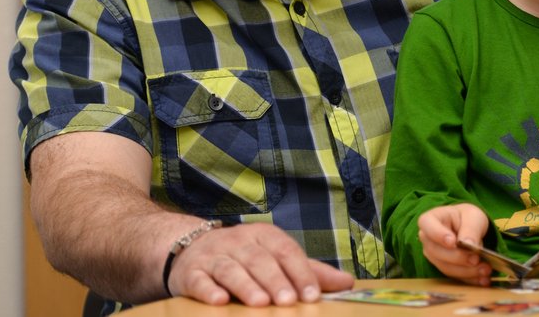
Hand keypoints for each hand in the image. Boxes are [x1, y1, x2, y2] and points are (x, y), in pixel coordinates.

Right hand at [165, 222, 353, 306]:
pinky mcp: (190, 272)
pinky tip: (220, 300)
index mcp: (264, 235)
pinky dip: (209, 290)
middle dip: (275, 280)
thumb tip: (348, 283)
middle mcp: (239, 241)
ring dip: (245, 285)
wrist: (191, 248)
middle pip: (259, 260)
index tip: (312, 295)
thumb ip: (310, 271)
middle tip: (288, 301)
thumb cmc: (246, 256)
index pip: (286, 251)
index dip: (300, 272)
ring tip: (260, 303)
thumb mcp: (278, 258)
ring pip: (230, 269)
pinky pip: (199, 280)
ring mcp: (213, 256)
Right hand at [418, 204, 491, 285]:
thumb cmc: (467, 218)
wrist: (470, 228)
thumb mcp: (473, 217)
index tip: (453, 242)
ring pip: (446, 267)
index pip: (427, 225)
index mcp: (431, 219)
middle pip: (437, 251)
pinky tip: (482, 279)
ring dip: (467, 271)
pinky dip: (469, 279)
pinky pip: (454, 277)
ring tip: (485, 270)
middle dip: (459, 258)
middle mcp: (428, 239)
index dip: (438, 234)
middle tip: (476, 259)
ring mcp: (434, 256)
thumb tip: (469, 245)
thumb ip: (471, 229)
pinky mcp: (444, 268)